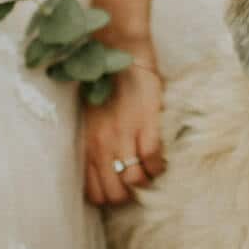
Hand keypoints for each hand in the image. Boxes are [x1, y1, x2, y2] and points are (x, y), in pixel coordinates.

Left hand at [81, 37, 166, 205]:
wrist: (120, 52)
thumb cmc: (105, 83)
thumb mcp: (91, 119)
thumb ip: (96, 144)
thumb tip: (106, 166)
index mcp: (88, 144)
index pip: (95, 192)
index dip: (109, 197)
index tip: (119, 189)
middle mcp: (103, 145)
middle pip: (115, 194)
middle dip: (128, 195)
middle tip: (137, 183)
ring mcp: (125, 135)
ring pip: (135, 181)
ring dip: (146, 180)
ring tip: (150, 171)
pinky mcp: (146, 125)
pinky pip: (153, 160)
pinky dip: (159, 165)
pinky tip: (160, 159)